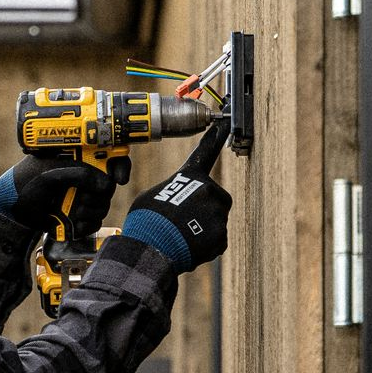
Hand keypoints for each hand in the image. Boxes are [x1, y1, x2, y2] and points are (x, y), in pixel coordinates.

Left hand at [0, 154, 129, 236]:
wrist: (12, 209)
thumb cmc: (26, 182)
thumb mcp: (49, 173)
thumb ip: (77, 174)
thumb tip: (105, 184)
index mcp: (78, 158)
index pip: (109, 155)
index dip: (120, 165)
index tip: (119, 177)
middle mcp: (84, 176)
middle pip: (110, 185)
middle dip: (99, 195)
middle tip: (83, 197)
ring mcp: (83, 197)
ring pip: (104, 205)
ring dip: (90, 211)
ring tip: (72, 210)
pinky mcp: (80, 216)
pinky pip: (96, 222)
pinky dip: (87, 225)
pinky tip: (73, 223)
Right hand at [120, 121, 232, 272]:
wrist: (151, 248)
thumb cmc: (146, 221)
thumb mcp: (153, 195)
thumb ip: (173, 192)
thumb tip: (179, 201)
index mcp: (191, 176)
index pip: (205, 152)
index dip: (215, 137)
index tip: (225, 124)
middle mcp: (209, 190)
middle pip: (214, 198)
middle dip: (204, 208)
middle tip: (183, 221)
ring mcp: (218, 214)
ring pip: (215, 220)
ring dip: (203, 228)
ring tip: (182, 235)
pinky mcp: (222, 236)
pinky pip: (216, 240)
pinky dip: (206, 245)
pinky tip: (189, 246)